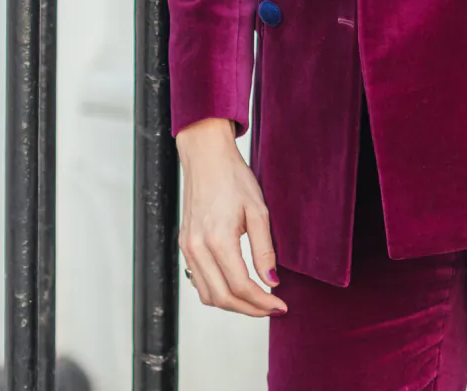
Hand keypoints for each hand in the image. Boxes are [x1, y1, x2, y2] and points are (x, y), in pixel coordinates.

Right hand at [177, 118, 285, 315]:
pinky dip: (217, 292)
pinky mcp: (185, 245)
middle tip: (272, 308)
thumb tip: (272, 282)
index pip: (241, 286)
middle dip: (250, 309)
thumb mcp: (258, 211)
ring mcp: (187, 247)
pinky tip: (235, 287)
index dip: (263, 302)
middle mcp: (197, 247)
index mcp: (217, 239)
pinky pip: (198, 281)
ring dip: (233, 305)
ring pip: (208, 295)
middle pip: (223, 297)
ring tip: (256, 301)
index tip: (282, 306)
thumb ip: (264, 250)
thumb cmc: (233, 178)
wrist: (206, 157)